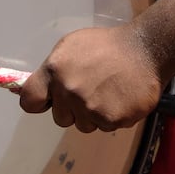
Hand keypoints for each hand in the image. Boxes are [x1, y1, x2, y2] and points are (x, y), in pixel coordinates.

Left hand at [17, 24, 164, 133]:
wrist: (144, 49)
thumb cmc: (107, 45)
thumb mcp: (71, 47)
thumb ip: (53, 70)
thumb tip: (37, 90)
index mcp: (55, 69)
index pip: (30, 99)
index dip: (38, 103)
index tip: (47, 102)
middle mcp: (68, 90)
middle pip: (59, 118)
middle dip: (72, 109)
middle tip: (90, 91)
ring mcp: (88, 106)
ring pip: (82, 125)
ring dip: (93, 115)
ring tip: (107, 93)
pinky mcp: (109, 119)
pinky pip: (104, 127)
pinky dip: (112, 117)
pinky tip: (120, 98)